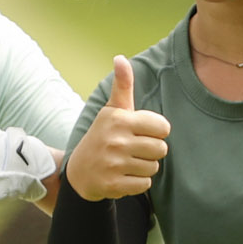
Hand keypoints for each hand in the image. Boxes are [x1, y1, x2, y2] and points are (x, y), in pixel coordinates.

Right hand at [65, 57, 168, 200]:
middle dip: (151, 151)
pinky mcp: (113, 185)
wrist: (79, 172)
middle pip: (161, 149)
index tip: (141, 133)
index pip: (163, 128)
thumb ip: (122, 86)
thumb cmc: (103, 136)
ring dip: (144, 167)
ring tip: (127, 163)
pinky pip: (145, 185)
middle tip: (134, 150)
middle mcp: (116, 141)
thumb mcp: (112, 110)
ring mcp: (114, 164)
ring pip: (153, 168)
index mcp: (120, 119)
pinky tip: (124, 176)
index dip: (156, 132)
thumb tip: (120, 58)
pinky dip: (137, 183)